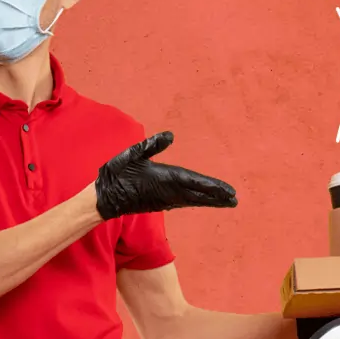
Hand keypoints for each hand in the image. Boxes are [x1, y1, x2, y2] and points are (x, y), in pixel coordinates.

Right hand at [95, 130, 237, 220]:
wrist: (104, 199)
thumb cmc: (117, 173)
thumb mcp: (132, 154)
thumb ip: (151, 145)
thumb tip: (170, 135)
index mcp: (165, 178)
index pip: (195, 182)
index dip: (213, 187)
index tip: (229, 191)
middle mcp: (169, 192)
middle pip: (198, 195)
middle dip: (217, 197)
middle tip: (235, 200)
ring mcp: (165, 199)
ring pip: (192, 200)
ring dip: (209, 201)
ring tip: (225, 202)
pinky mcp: (160, 203)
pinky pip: (183, 202)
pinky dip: (196, 201)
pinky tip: (201, 201)